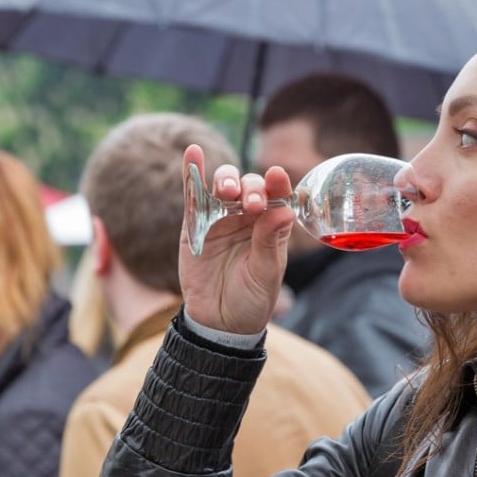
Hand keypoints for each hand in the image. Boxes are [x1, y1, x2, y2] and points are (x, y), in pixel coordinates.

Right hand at [178, 144, 295, 333]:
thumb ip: (270, 242)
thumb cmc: (251, 299)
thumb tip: (284, 211)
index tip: (277, 177)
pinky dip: (192, 172)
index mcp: (271, 225)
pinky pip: (193, 193)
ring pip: (223, 185)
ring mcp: (220, 217)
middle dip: (251, 188)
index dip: (277, 183)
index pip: (277, 195)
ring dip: (226, 180)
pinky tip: (193, 152)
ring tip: (227, 190)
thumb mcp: (266, 273)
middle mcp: (247, 216)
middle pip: (249, 186)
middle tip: (252, 204)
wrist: (219, 324)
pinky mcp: (194, 224)